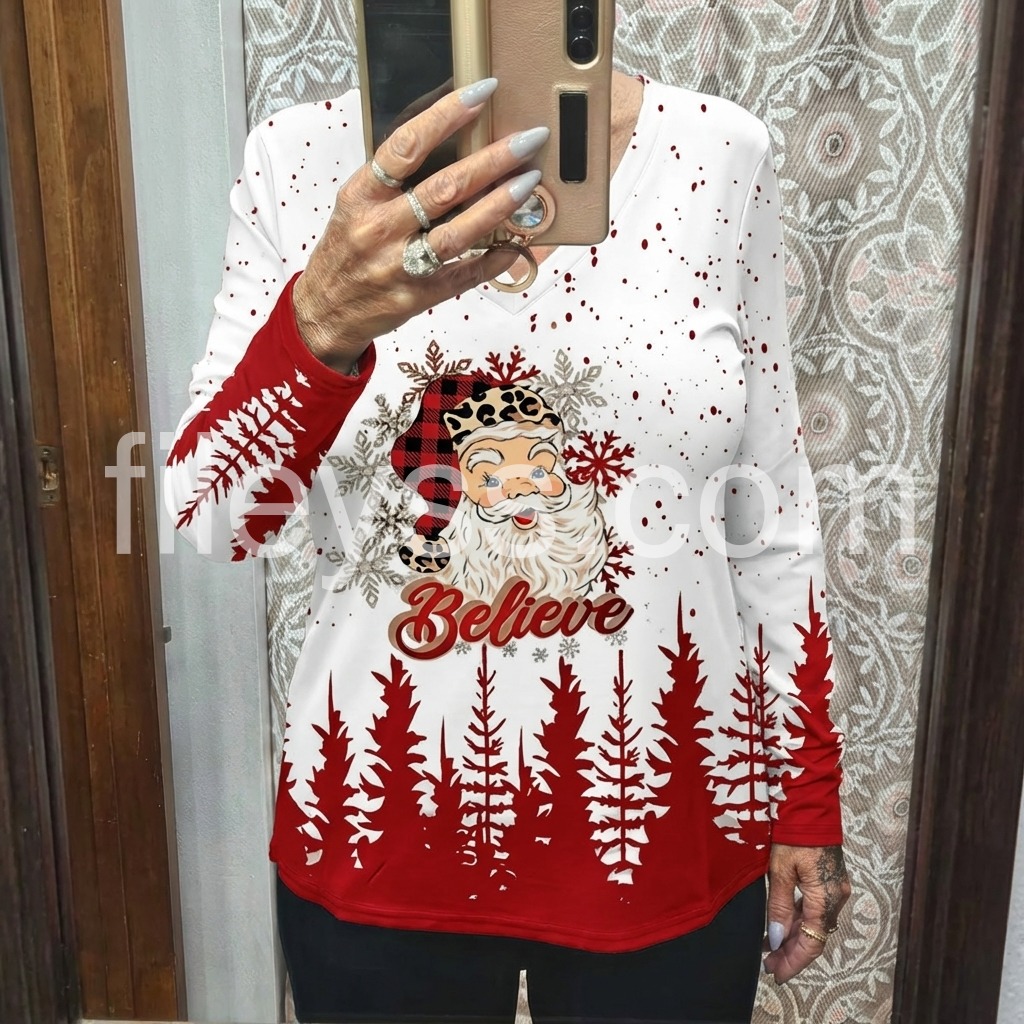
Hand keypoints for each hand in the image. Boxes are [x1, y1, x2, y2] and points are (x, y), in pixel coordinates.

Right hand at [292, 78, 550, 372]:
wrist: (327, 310)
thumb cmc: (349, 248)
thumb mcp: (357, 204)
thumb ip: (395, 178)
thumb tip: (452, 139)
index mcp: (362, 195)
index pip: (406, 146)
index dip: (446, 116)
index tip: (482, 94)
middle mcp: (380, 228)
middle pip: (443, 188)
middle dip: (491, 160)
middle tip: (528, 140)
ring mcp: (401, 265)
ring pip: (458, 232)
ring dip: (498, 205)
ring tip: (529, 183)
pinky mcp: (419, 295)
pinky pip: (465, 274)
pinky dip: (495, 257)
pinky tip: (519, 242)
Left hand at [762, 844, 850, 983]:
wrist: (810, 807)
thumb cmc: (794, 836)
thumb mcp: (781, 871)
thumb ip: (779, 906)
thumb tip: (777, 939)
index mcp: (825, 899)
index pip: (812, 942)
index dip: (795, 961)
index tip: (777, 973)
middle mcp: (835, 898)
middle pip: (815, 935)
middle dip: (791, 952)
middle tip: (768, 963)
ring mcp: (834, 889)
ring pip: (814, 922)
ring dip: (793, 935)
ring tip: (768, 946)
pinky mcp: (829, 881)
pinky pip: (815, 908)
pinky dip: (798, 919)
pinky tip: (781, 923)